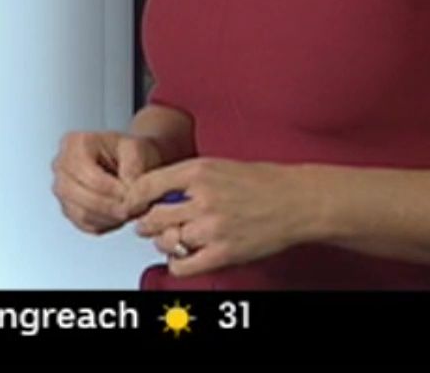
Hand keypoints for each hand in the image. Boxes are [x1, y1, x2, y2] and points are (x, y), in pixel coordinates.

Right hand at [51, 130, 164, 234]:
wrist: (127, 160)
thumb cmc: (128, 152)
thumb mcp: (137, 148)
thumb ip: (133, 166)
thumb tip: (128, 189)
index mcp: (75, 144)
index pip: (89, 175)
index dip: (112, 190)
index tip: (131, 194)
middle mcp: (61, 165)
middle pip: (81, 196)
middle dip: (110, 206)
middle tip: (132, 209)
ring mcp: (61, 188)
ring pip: (81, 213)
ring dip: (108, 217)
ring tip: (128, 212)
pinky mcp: (67, 207)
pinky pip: (83, 224)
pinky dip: (103, 224)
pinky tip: (118, 216)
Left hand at [123, 158, 324, 276]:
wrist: (297, 201)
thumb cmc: (262, 182)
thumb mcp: (218, 165)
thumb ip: (186, 177)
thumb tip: (155, 191)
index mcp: (198, 171)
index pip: (146, 185)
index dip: (133, 198)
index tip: (131, 205)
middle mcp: (202, 198)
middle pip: (152, 217)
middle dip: (145, 223)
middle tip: (146, 225)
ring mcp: (212, 228)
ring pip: (165, 241)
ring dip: (163, 242)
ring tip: (171, 238)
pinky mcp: (223, 253)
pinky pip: (183, 265)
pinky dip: (176, 263)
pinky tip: (183, 256)